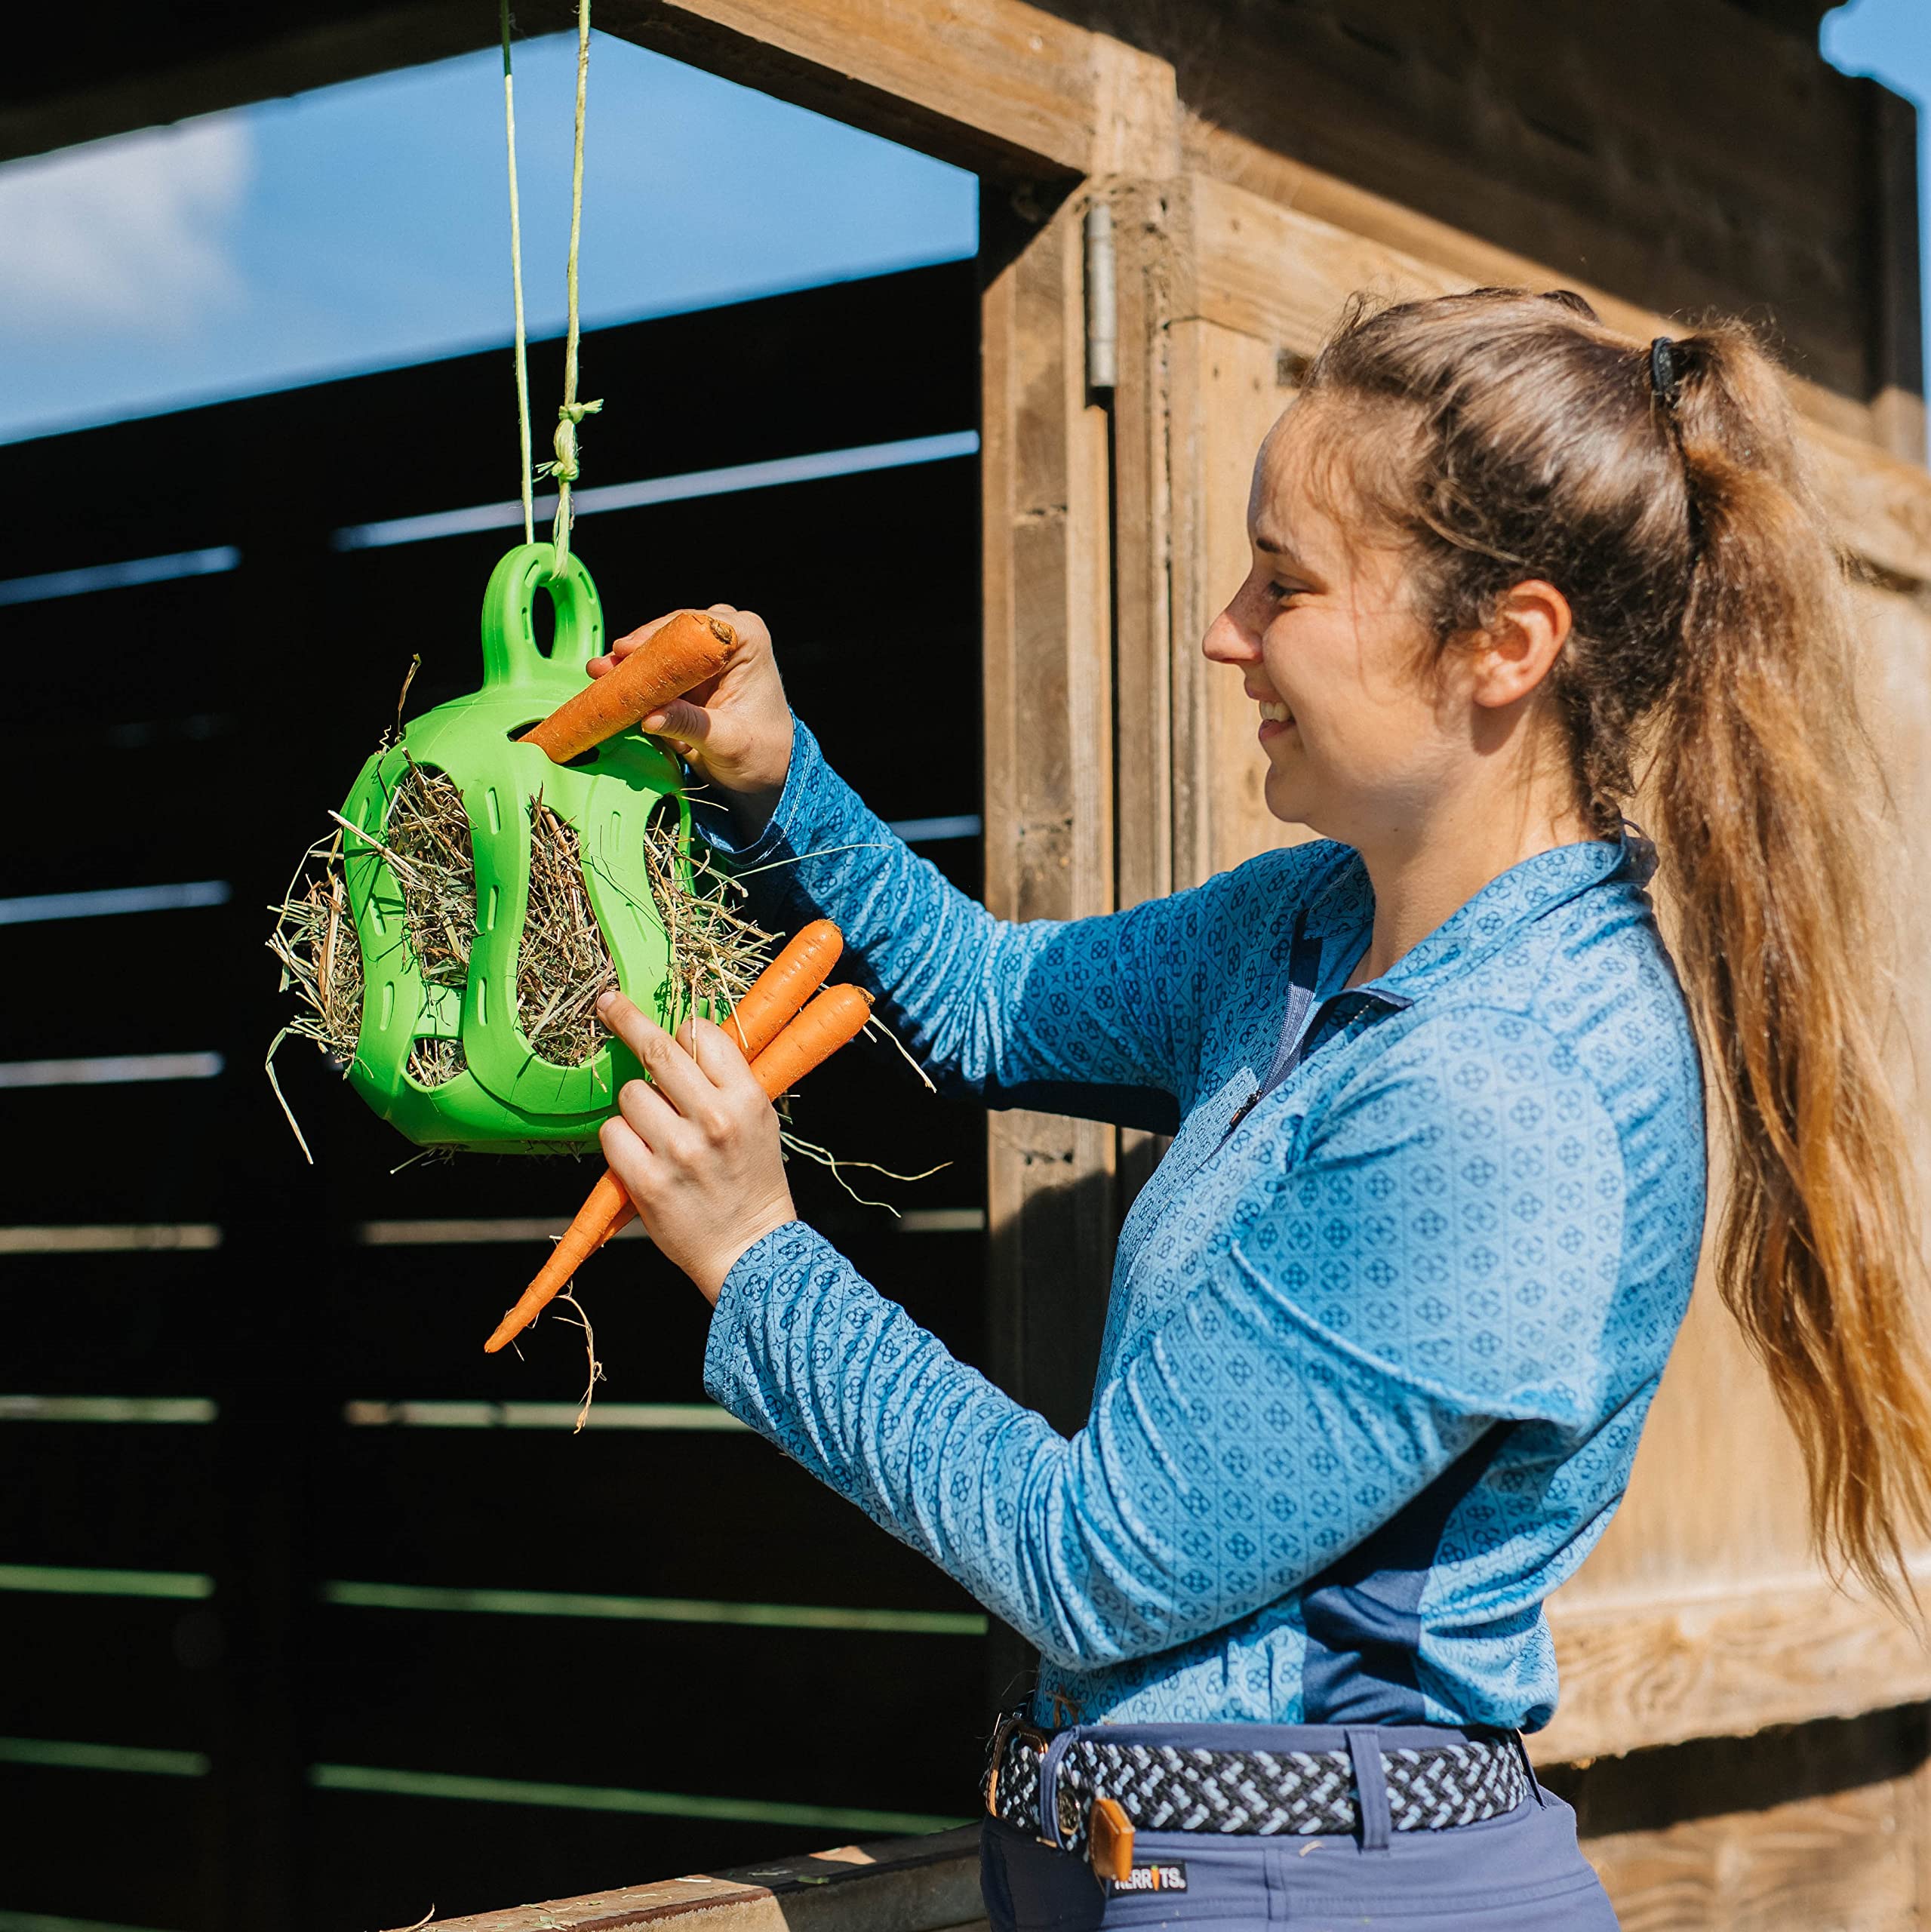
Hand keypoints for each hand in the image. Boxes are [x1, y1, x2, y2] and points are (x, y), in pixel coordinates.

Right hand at [588, 603, 791, 837]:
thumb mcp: (727, 742)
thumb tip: (650, 717)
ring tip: (599, 675)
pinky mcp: (688, 668)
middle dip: (636, 653)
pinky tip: (612, 687)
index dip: (656, 637)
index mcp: (747, 639)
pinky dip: (636, 680)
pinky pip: (656, 668)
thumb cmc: (761, 753)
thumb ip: (690, 725)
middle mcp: (726, 634)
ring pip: (658, 649)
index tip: (625, 652)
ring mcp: (705, 649)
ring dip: (630, 666)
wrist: (767, 770)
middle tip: (603, 668)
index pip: (693, 626)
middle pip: (669, 633)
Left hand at [594, 987, 795, 1304]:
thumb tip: (688, 1034)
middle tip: (607, 1003)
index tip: (671, 1029)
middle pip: (656, 1049)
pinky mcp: (646, 1181)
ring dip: (636, 1106)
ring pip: (630, 1093)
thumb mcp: (761, 1120)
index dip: (684, 1031)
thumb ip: (728, 1079)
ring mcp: (677, 1151)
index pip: (700, 1034)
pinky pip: (612, 1133)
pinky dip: (620, 1140)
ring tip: (657, 1132)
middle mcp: (712, 1119)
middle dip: (626, 1019)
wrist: (749, 1250)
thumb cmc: (752, 1180)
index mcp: (745, 1098)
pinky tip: (641, 1155)